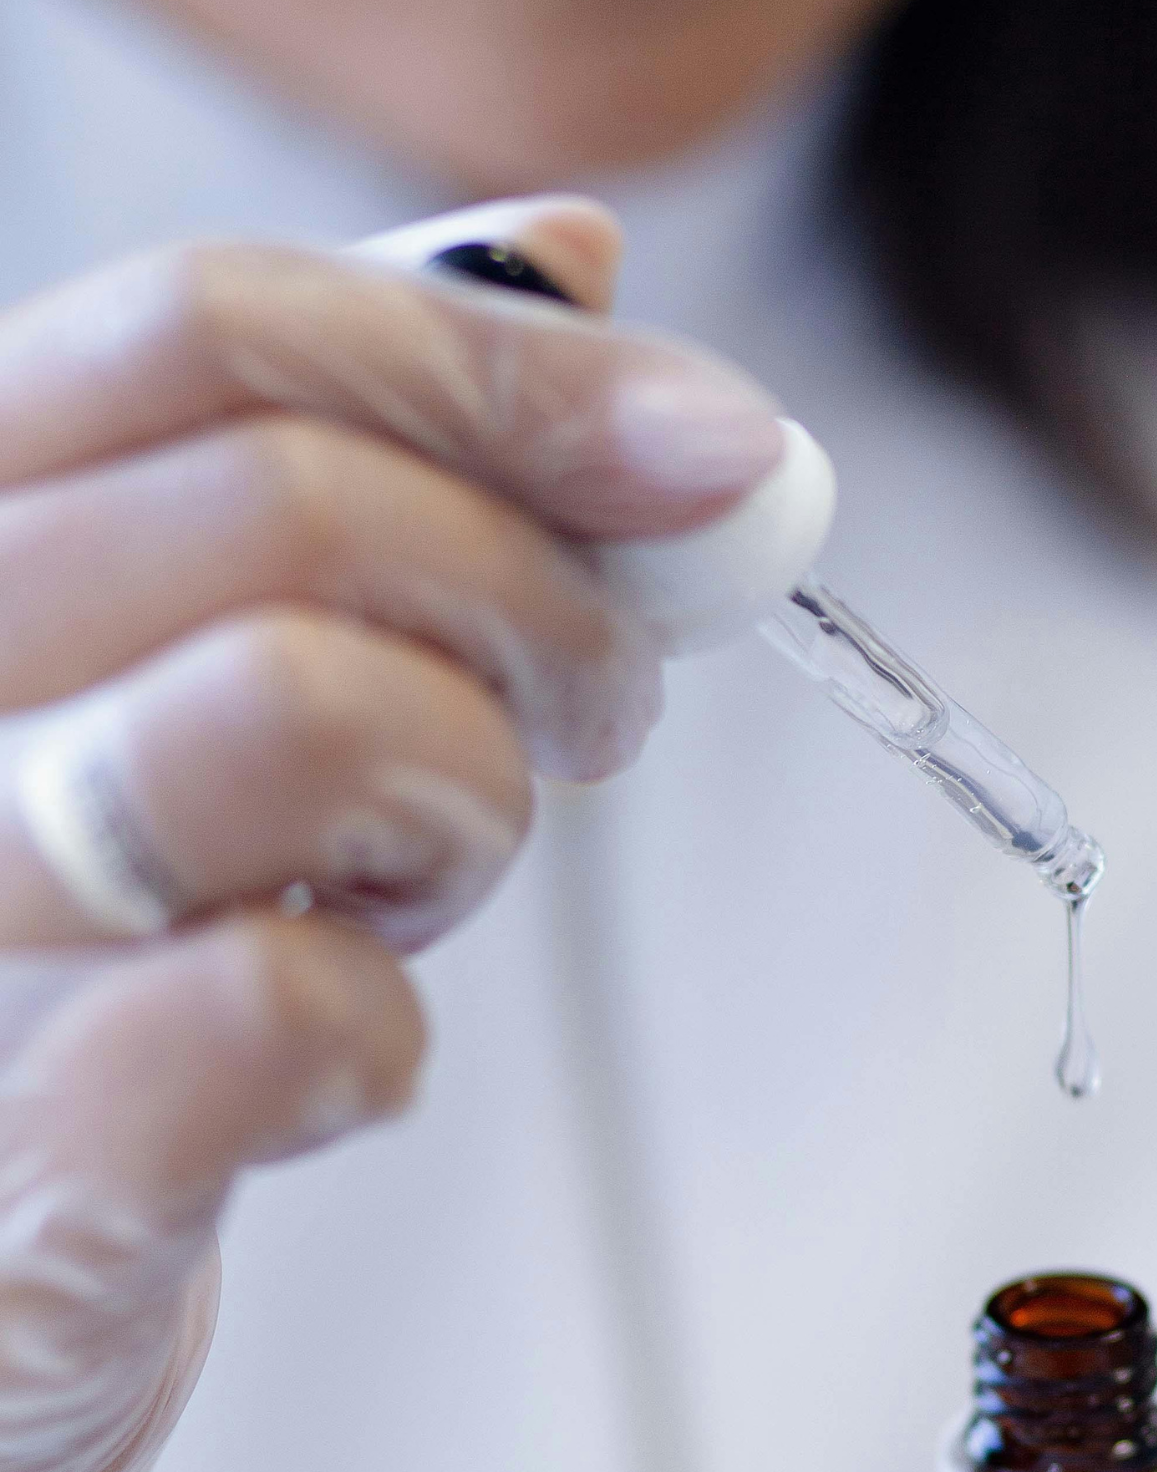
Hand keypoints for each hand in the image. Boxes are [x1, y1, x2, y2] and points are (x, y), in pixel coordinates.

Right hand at [0, 196, 783, 1471]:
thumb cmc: (89, 964)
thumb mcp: (187, 658)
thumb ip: (338, 450)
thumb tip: (567, 258)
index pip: (218, 331)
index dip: (513, 371)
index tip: (724, 454)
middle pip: (292, 503)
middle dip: (546, 609)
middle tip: (595, 720)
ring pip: (293, 709)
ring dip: (462, 798)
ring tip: (424, 881)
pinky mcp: (29, 1164)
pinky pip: (273, 1006)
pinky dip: (384, 1030)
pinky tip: (344, 1062)